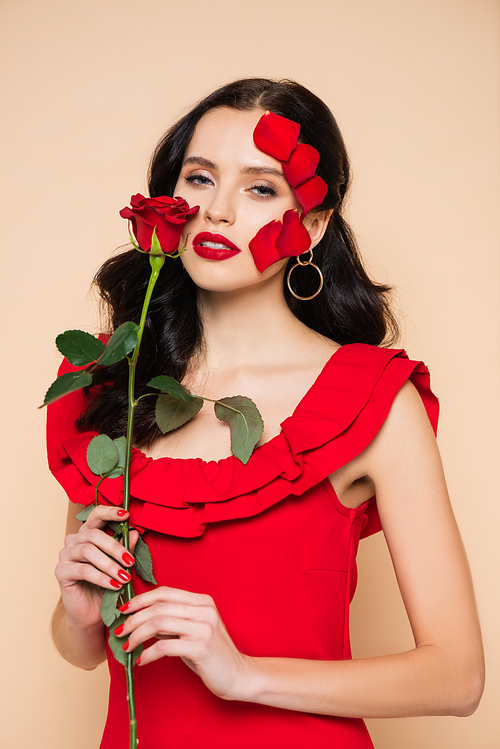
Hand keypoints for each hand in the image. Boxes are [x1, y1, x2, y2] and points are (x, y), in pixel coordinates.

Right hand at [55, 505, 138, 630]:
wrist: (92, 613)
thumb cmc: (106, 585)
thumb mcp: (119, 565)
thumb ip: (125, 548)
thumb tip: (134, 533)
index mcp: (87, 534)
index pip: (96, 515)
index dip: (110, 512)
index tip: (126, 514)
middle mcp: (74, 541)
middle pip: (93, 534)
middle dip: (115, 547)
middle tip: (130, 561)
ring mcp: (65, 555)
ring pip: (88, 551)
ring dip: (110, 564)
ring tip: (124, 576)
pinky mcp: (61, 572)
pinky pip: (84, 570)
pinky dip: (102, 578)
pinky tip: (115, 585)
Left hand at [115, 587, 251, 700]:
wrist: (239, 676)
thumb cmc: (212, 655)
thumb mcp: (193, 631)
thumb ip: (173, 621)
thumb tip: (141, 619)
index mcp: (202, 601)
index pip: (164, 592)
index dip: (141, 599)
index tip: (124, 610)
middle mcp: (204, 610)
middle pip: (159, 606)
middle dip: (134, 618)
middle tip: (119, 631)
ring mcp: (203, 627)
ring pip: (158, 623)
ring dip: (137, 635)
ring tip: (127, 646)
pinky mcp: (201, 647)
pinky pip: (165, 646)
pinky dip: (148, 654)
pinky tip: (142, 661)